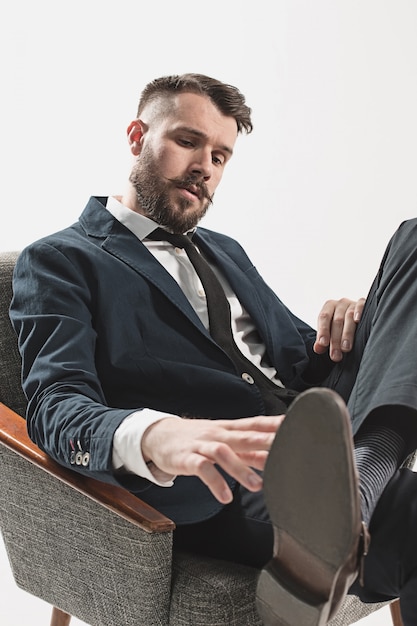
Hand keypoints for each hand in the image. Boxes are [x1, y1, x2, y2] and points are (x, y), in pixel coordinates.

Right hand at [141, 414, 283, 503]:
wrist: (159, 435)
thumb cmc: (196, 439)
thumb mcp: (224, 441)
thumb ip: (248, 451)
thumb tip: (275, 458)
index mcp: (229, 429)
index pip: (256, 424)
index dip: (275, 425)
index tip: (296, 426)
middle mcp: (218, 434)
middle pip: (244, 436)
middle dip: (265, 442)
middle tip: (285, 450)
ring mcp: (202, 444)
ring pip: (223, 452)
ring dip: (240, 469)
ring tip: (257, 486)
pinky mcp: (187, 458)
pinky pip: (202, 469)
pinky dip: (215, 482)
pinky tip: (225, 496)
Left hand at [313, 297, 364, 361]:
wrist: (356, 320)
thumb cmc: (340, 327)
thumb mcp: (330, 333)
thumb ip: (322, 341)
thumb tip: (318, 348)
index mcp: (328, 307)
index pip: (324, 318)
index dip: (323, 331)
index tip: (323, 344)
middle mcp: (340, 304)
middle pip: (337, 321)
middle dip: (335, 339)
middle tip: (336, 355)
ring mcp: (352, 303)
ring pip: (349, 317)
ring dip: (347, 334)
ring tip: (345, 348)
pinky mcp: (364, 303)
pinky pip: (361, 305)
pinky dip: (359, 312)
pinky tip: (357, 321)